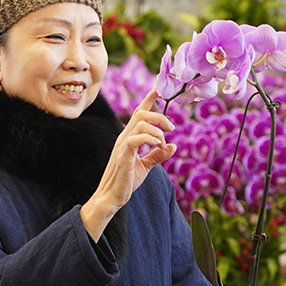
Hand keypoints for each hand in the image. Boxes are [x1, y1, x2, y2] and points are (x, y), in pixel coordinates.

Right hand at [80, 89, 174, 239]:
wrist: (112, 197)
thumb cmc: (126, 181)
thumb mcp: (146, 166)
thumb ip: (158, 155)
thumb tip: (173, 147)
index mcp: (129, 137)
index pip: (139, 112)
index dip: (149, 99)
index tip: (159, 88)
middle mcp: (124, 137)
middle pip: (142, 113)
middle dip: (160, 115)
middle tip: (172, 128)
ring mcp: (123, 145)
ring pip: (140, 122)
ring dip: (158, 129)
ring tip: (163, 143)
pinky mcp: (123, 155)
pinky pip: (136, 138)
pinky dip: (150, 138)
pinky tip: (158, 145)